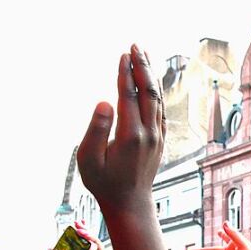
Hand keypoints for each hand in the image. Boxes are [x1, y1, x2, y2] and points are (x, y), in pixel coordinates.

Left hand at [47, 230, 103, 249]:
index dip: (75, 237)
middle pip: (85, 243)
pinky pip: (97, 249)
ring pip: (92, 244)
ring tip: (79, 228)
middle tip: (77, 223)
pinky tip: (84, 235)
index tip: (71, 229)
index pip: (76, 247)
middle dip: (83, 231)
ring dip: (87, 233)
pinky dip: (92, 240)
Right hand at [76, 45, 163, 216]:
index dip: (125, 74)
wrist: (129, 204)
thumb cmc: (104, 182)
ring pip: (158, 101)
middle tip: (135, 45)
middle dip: (142, 67)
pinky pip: (161, 111)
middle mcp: (148, 135)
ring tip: (144, 56)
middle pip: (149, 93)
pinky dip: (157, 93)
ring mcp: (157, 138)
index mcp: (130, 136)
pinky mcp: (160, 141)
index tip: (123, 54)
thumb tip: (104, 101)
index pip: (129, 96)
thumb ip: (96, 128)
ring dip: (151, 76)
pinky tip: (152, 82)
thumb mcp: (89, 158)